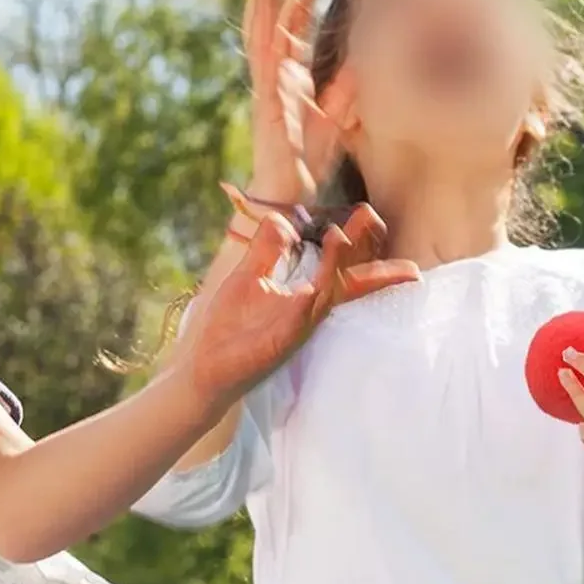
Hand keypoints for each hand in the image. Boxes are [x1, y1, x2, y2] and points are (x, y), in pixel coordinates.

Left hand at [185, 204, 417, 405]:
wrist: (206, 367)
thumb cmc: (228, 327)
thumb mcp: (249, 276)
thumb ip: (267, 248)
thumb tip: (284, 219)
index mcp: (306, 296)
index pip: (341, 266)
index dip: (358, 242)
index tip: (369, 216)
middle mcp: (310, 310)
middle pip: (350, 281)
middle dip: (369, 256)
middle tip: (377, 223)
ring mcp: (299, 325)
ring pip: (327, 291)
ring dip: (336, 263)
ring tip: (340, 234)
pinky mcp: (283, 339)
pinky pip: (301, 314)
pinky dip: (308, 296)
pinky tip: (310, 282)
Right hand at [243, 0, 337, 205]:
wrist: (289, 191)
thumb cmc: (307, 160)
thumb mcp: (333, 119)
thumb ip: (343, 93)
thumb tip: (358, 67)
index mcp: (287, 83)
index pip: (287, 38)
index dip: (295, 11)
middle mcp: (273, 83)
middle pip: (266, 32)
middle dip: (268, 0)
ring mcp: (267, 93)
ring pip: (260, 43)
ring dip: (262, 12)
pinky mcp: (267, 108)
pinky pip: (267, 72)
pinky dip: (270, 48)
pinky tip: (275, 26)